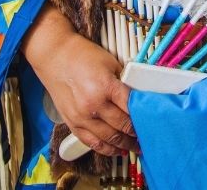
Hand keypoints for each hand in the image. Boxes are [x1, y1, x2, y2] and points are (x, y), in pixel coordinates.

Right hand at [24, 7, 136, 155]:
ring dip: (125, 145)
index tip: (152, 120)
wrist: (54, 56)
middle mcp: (93, 105)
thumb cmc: (81, 56)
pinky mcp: (72, 123)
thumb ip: (124, 81)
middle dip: (137, 133)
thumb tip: (138, 97)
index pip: (132, 108)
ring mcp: (81, 117)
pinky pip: (92, 143)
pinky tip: (117, 150)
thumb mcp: (110, 62)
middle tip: (148, 136)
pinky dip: (106, 149)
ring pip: (109, 139)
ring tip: (136, 147)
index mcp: (106, 86)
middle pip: (123, 126)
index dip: (144, 116)